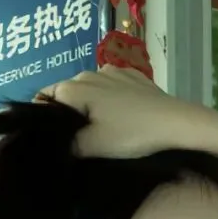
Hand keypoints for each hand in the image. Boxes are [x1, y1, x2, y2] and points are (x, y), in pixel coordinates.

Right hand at [37, 66, 202, 158]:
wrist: (175, 122)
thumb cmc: (130, 134)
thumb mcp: (93, 146)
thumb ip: (68, 146)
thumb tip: (56, 147)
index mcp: (74, 88)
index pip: (44, 97)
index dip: (42, 115)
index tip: (50, 135)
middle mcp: (89, 73)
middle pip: (67, 92)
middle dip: (66, 111)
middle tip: (74, 138)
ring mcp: (113, 72)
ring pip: (90, 88)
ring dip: (89, 104)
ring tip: (99, 128)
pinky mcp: (134, 76)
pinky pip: (112, 87)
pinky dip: (110, 99)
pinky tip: (121, 116)